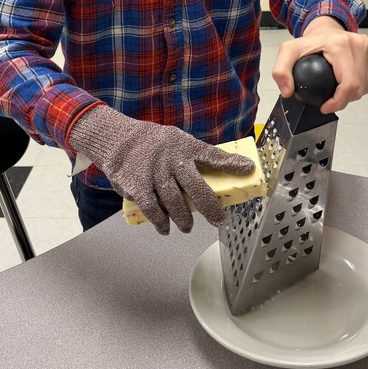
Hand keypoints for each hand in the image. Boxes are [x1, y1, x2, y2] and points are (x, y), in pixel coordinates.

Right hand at [69, 106, 255, 234]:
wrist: (118, 140)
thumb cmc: (153, 144)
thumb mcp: (177, 141)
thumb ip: (196, 156)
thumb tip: (223, 168)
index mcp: (184, 147)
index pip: (212, 155)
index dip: (231, 163)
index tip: (249, 170)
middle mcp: (171, 160)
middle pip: (196, 187)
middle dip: (210, 206)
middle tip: (218, 220)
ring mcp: (155, 173)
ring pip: (175, 202)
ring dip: (184, 219)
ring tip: (187, 227)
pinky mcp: (137, 186)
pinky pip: (153, 209)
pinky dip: (160, 221)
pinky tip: (165, 228)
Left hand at [272, 17, 367, 113]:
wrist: (324, 28)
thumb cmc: (311, 41)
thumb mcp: (288, 52)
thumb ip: (281, 71)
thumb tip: (287, 91)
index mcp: (340, 45)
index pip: (348, 84)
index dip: (338, 102)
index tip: (325, 106)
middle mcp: (359, 44)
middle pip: (358, 88)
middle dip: (343, 100)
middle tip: (329, 99)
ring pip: (366, 86)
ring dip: (352, 94)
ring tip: (337, 88)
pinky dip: (362, 87)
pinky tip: (349, 82)